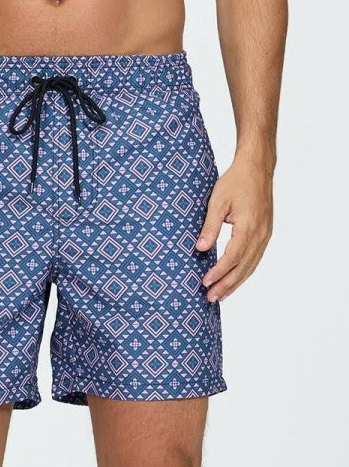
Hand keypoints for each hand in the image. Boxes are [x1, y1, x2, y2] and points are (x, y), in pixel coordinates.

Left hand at [196, 153, 273, 302]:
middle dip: (227, 284)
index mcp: (249, 227)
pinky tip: (234, 278)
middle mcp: (260, 234)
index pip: (232, 257)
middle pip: (243, 267)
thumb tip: (200, 249)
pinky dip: (244, 271)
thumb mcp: (217, 202)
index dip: (219, 272)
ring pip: (251, 265)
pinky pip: (255, 258)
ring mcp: (265, 234)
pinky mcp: (265, 233)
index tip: (205, 282)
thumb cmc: (235, 182)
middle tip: (211, 298)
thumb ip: (210, 227)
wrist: (257, 168)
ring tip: (221, 295)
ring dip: (236, 282)